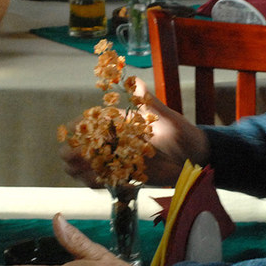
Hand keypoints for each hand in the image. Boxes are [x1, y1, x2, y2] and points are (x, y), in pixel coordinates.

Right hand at [60, 77, 207, 186]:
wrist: (195, 158)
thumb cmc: (182, 133)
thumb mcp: (167, 118)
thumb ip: (149, 103)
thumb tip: (136, 81)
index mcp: (121, 121)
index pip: (91, 121)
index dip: (77, 128)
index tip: (70, 135)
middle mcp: (115, 139)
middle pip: (83, 145)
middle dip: (73, 153)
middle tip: (74, 161)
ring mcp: (118, 158)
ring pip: (88, 164)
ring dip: (82, 171)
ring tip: (89, 178)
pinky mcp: (124, 174)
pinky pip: (103, 179)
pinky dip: (97, 183)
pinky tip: (101, 185)